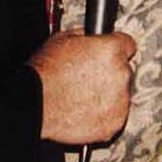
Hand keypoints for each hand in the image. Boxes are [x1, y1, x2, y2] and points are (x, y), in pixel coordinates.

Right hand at [28, 30, 136, 144]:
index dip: (116, 48)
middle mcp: (120, 74)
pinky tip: (85, 109)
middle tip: (88, 78)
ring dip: (108, 94)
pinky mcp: (114, 123)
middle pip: (124, 70)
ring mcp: (119, 100)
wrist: (34, 103)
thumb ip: (87, 37)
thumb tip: (93, 38)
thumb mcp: (63, 38)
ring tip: (83, 95)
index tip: (110, 54)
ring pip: (121, 94)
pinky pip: (115, 115)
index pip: (128, 44)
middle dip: (110, 73)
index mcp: (111, 50)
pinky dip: (104, 113)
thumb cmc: (45, 72)